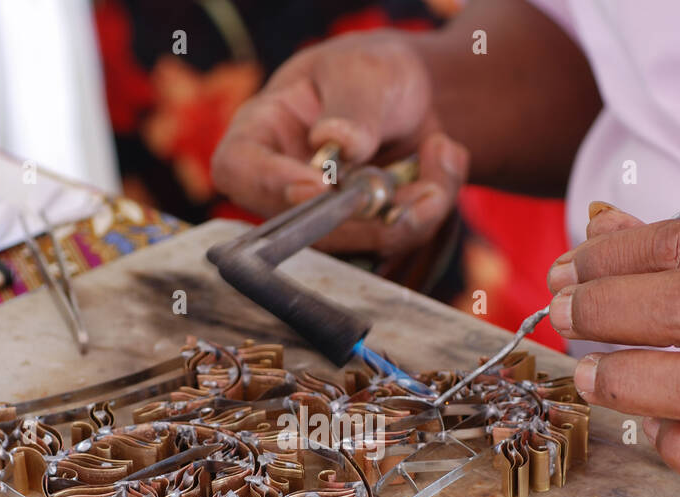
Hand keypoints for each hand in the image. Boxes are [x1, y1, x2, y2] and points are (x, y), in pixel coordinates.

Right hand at [210, 31, 467, 256]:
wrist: (411, 95)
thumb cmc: (370, 71)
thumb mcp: (364, 70)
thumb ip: (353, 106)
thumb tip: (336, 142)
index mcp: (262, 131)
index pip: (237, 169)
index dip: (269, 186)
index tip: (318, 186)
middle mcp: (283, 184)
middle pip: (301, 227)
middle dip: (365, 218)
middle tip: (420, 189)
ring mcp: (320, 216)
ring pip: (355, 243)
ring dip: (410, 214)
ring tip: (442, 153)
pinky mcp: (359, 235)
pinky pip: (392, 241)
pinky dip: (430, 209)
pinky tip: (442, 158)